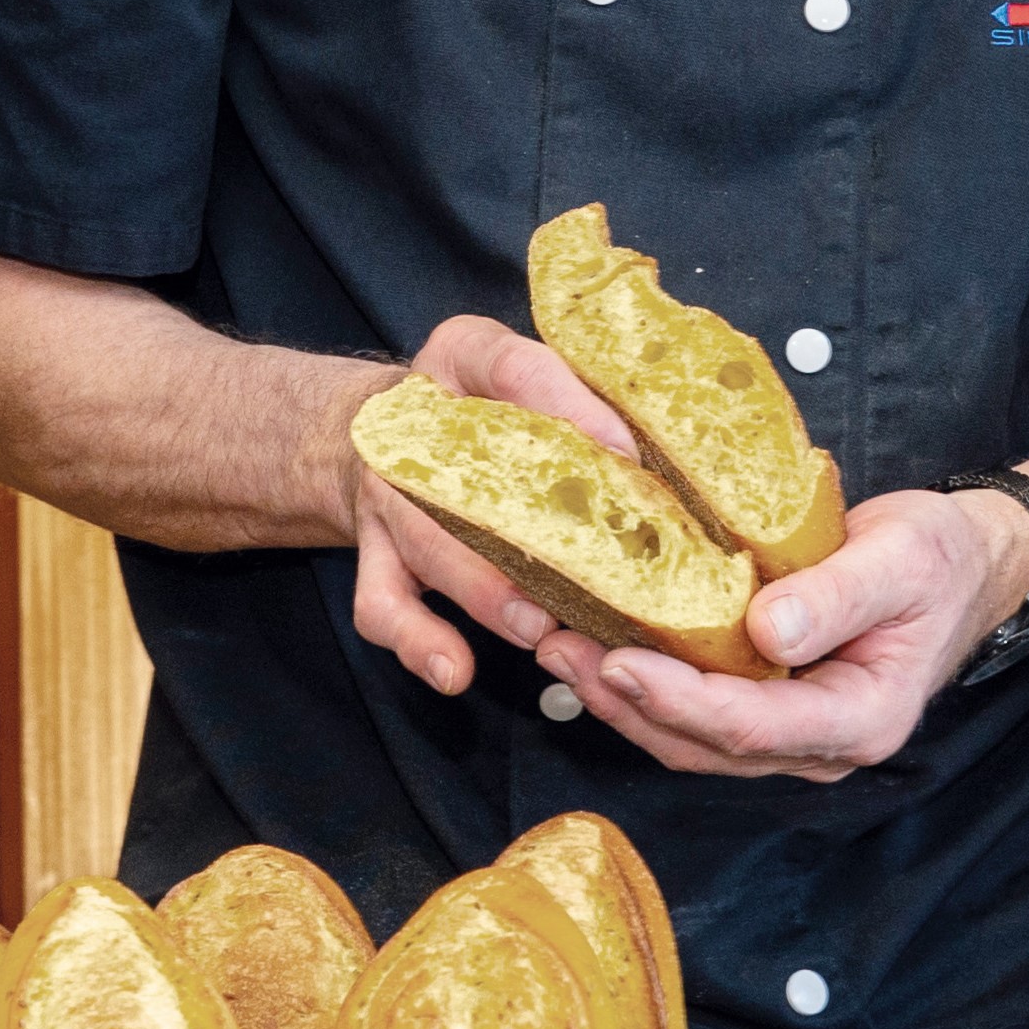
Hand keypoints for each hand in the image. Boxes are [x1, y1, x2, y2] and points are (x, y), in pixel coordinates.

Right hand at [344, 313, 637, 701]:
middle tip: (582, 569)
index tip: (625, 450)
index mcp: (461, 358)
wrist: (386, 426)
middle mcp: (413, 428)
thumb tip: (653, 443)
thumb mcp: (524, 364)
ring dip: (481, 592)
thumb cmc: (479, 397)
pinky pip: (382, 605)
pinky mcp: (375, 555)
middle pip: (461, 474)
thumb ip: (581, 387)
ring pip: (423, 549)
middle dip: (521, 528)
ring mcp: (386, 497)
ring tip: (535, 626)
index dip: (568, 406)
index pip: (513, 368)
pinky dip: (419, 644)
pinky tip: (457, 671)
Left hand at [533, 488, 1019, 783]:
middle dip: (625, 700)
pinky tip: (597, 640)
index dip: (679, 698)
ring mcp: (791, 731)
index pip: (753, 724)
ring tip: (555, 643)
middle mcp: (819, 743)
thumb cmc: (941, 558)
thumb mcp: (904, 558)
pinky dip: (642, 681)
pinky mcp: (769, 703)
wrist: (966, 565)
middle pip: (705, 743)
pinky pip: (695, 709)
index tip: (616, 657)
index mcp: (861, 718)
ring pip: (690, 736)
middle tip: (556, 645)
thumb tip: (766, 629)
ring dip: (619, 696)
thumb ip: (838, 594)